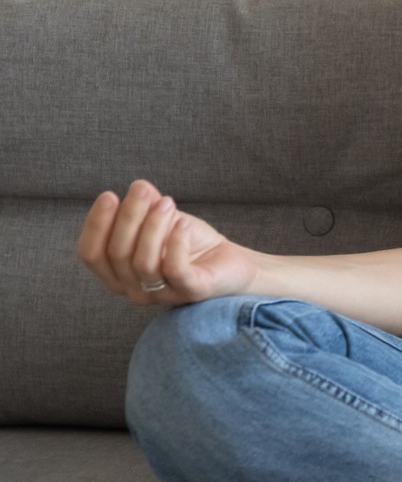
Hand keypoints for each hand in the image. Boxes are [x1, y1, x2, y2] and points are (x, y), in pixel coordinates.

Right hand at [76, 179, 256, 307]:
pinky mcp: (190, 293)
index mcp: (117, 274)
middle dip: (128, 217)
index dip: (96, 225)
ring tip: (167, 203)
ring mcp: (161, 295)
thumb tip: (139, 186)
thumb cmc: (189, 243)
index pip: (90, 254)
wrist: (230, 261)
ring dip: (153, 226)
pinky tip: (182, 223)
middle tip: (142, 191)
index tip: (109, 195)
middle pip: (116, 254)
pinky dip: (176, 242)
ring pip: (143, 263)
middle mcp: (133, 289)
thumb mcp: (162, 220)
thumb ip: (147, 206)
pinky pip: (175, 270)